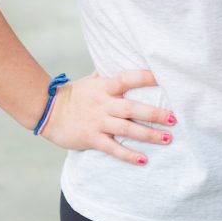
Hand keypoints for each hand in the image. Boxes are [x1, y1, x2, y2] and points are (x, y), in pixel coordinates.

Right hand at [39, 68, 175, 165]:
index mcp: (104, 87)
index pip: (127, 78)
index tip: (163, 77)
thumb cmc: (73, 95)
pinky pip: (113, 148)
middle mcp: (103, 104)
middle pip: (132, 108)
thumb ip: (108, 75)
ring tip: (167, 138)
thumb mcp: (91, 81)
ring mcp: (98, 122)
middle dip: (154, 114)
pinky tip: (144, 159)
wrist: (47, 111)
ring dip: (148, 134)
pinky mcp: (92, 139)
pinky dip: (129, 155)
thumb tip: (123, 60)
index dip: (144, 77)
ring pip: (127, 129)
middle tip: (174, 118)